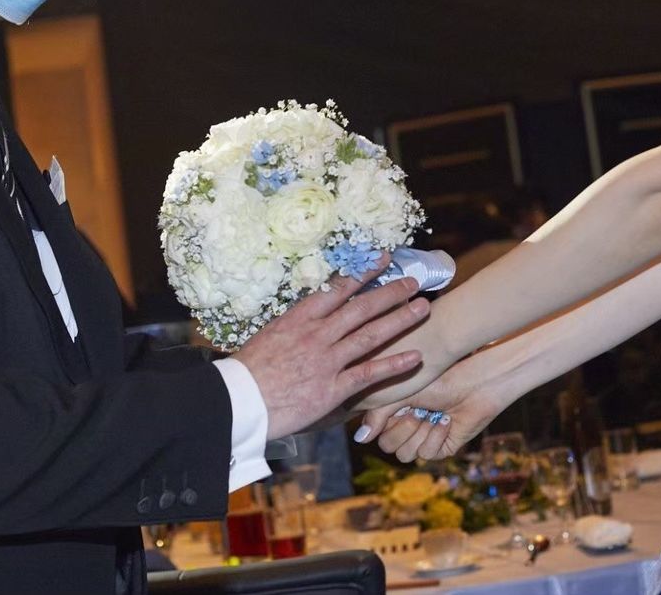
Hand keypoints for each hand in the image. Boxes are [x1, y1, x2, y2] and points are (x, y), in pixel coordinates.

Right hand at [235, 263, 428, 439]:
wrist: (238, 402)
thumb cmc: (250, 370)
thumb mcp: (273, 335)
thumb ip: (299, 325)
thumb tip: (318, 313)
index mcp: (301, 318)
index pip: (339, 288)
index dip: (365, 272)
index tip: (384, 259)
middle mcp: (318, 334)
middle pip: (362, 307)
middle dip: (390, 292)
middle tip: (414, 281)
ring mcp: (328, 360)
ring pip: (371, 334)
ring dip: (399, 320)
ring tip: (422, 308)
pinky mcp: (333, 389)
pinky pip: (369, 373)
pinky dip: (394, 364)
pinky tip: (415, 356)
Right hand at [353, 352, 502, 461]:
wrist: (476, 384)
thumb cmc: (441, 379)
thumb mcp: (403, 391)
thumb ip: (379, 413)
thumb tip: (359, 439)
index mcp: (395, 410)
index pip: (375, 431)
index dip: (384, 423)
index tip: (399, 406)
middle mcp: (407, 426)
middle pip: (389, 446)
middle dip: (404, 428)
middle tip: (418, 411)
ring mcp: (424, 437)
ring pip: (406, 455)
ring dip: (420, 433)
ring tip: (433, 415)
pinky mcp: (442, 448)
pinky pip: (428, 454)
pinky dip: (437, 436)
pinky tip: (447, 421)